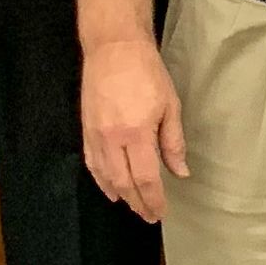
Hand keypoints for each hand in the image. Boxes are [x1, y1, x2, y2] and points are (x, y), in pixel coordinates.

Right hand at [81, 34, 184, 222]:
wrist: (113, 48)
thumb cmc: (146, 72)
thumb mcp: (170, 106)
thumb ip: (173, 142)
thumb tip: (180, 172)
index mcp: (136, 133)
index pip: (146, 178)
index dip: (154, 199)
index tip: (161, 212)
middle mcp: (112, 138)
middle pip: (124, 182)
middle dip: (138, 203)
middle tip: (149, 216)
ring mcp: (95, 135)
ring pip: (105, 176)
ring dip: (120, 196)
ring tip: (133, 207)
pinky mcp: (86, 129)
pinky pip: (92, 163)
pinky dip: (100, 180)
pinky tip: (110, 189)